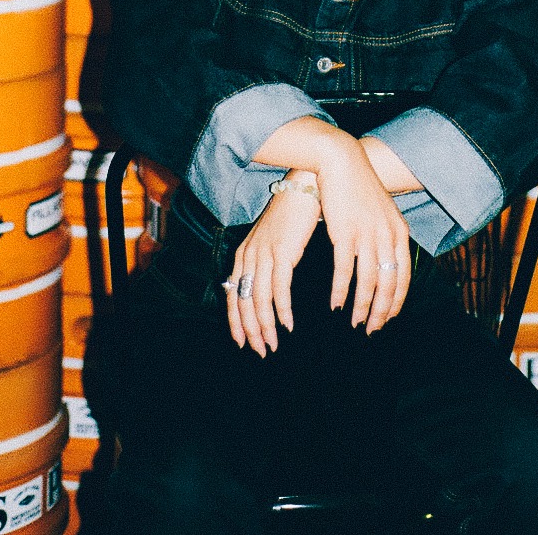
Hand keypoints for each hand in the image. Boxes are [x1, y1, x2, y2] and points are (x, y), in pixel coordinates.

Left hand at [225, 174, 321, 356]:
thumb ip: (265, 262)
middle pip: (244, 302)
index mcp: (244, 254)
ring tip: (273, 344)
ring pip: (259, 299)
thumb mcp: (271, 240)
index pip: (233, 295)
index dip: (236, 321)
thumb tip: (265, 289)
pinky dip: (282, 309)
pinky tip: (288, 324)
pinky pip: (279, 288)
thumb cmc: (292, 214)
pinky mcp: (282, 252)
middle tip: (260, 351)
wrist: (304, 186)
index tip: (243, 342)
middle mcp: (249, 255)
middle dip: (250, 330)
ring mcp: (264, 253)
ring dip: (266, 326)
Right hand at [317, 138, 411, 333]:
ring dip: (362, 307)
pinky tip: (336, 306)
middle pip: (388, 284)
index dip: (396, 302)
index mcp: (399, 232)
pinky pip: (345, 270)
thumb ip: (386, 237)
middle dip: (381, 312)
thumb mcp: (382, 212)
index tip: (388, 319)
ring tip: (355, 324)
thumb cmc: (359, 188)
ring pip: (368, 282)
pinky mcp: (345, 232)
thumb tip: (385, 265)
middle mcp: (387, 235)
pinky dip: (341, 292)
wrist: (342, 161)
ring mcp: (367, 234)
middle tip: (372, 332)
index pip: (404, 276)